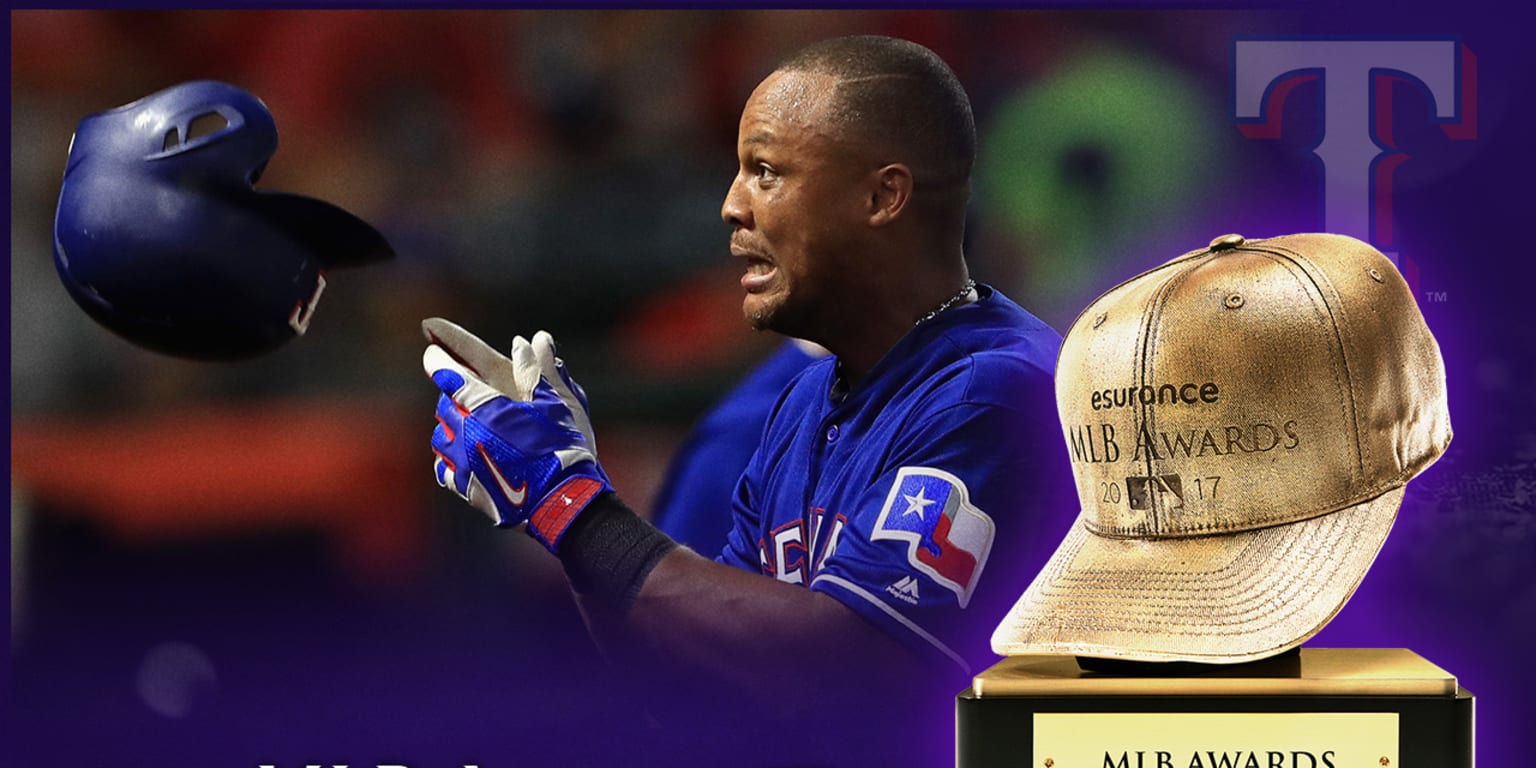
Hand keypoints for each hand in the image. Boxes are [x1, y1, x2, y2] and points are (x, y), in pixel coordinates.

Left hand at [422, 318, 611, 551]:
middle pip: (444, 406)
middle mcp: (467, 433)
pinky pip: (444, 469)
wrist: (562, 501)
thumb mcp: (557, 403)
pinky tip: (462, 456)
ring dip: (449, 426)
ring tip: (465, 424)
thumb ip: (536, 371)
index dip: (438, 360)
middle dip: (452, 395)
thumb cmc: (563, 447)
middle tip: (464, 392)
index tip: (431, 350)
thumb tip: (525, 341)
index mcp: (487, 408)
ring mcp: (463, 463)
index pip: (450, 376)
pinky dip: (449, 458)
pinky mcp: (466, 489)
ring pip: (440, 437)